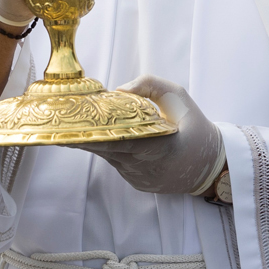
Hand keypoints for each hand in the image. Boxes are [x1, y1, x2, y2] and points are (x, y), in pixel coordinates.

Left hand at [74, 76, 224, 194]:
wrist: (211, 165)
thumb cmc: (194, 126)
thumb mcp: (178, 96)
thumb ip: (150, 85)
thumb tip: (118, 89)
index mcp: (158, 146)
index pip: (119, 142)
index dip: (93, 136)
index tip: (72, 128)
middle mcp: (145, 167)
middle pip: (106, 150)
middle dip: (82, 137)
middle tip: (58, 126)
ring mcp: (140, 178)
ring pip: (110, 156)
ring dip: (93, 142)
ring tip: (70, 127)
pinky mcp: (137, 183)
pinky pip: (118, 162)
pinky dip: (109, 149)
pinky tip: (98, 137)